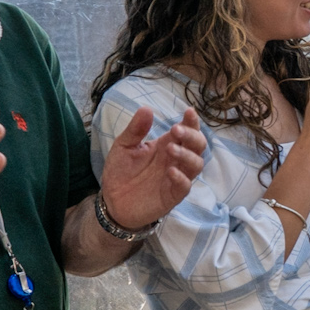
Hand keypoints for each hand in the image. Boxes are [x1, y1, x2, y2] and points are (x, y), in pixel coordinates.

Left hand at [98, 105, 206, 228]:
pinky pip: (185, 186)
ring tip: (171, 149)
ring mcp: (177, 177)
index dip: (192, 121)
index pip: (187, 131)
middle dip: (192, 135)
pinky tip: (170, 171)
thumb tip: (147, 109)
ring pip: (196, 164)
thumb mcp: (123, 146)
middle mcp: (176, 160)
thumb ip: (136, 130)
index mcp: (167, 145)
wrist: (111, 201)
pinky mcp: (172, 195)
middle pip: (198, 145)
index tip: (188, 111)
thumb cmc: (121, 172)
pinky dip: (181, 178)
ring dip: (187, 155)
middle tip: (176, 130)